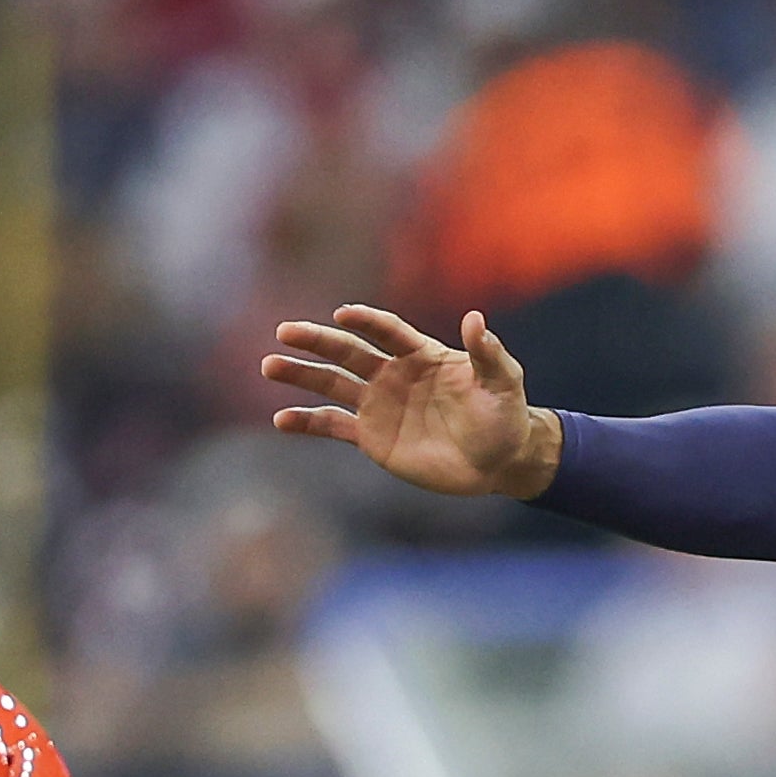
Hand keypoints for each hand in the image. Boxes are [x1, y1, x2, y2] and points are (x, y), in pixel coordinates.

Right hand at [264, 304, 558, 498]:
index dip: (366, 321)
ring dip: (301, 374)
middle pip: (348, 352)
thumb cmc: (505, 417)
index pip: (387, 331)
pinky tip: (281, 419)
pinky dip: (306, 422)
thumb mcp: (504, 383)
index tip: (343, 315)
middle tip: (284, 332)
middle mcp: (393, 374)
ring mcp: (379, 404)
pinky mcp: (372, 436)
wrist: (499, 461)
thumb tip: (475, 318)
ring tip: (270, 365)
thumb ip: (488, 353)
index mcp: (421, 354)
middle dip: (316, 341)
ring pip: (332, 383)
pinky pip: (332, 425)